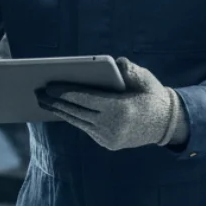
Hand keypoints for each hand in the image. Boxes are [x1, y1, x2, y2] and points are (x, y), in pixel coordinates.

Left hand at [36, 57, 187, 150]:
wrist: (167, 124)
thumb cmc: (153, 95)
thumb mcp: (145, 78)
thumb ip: (128, 69)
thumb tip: (112, 63)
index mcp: (121, 109)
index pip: (86, 100)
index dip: (66, 93)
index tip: (49, 86)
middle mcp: (113, 126)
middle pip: (77, 112)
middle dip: (56, 102)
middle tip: (37, 93)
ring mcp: (109, 138)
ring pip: (78, 122)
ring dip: (59, 112)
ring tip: (43, 101)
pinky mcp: (107, 143)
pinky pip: (84, 128)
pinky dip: (72, 118)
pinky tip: (60, 109)